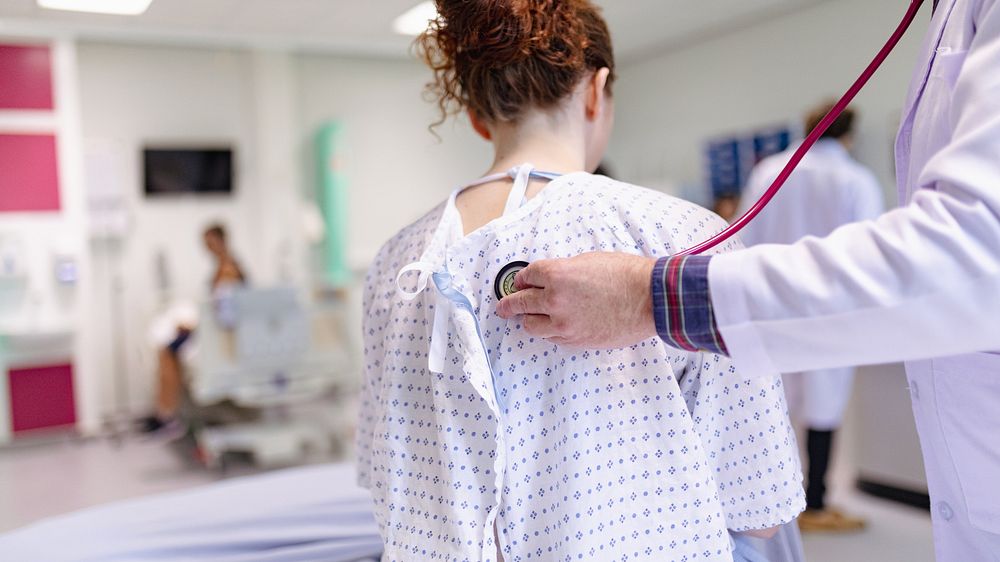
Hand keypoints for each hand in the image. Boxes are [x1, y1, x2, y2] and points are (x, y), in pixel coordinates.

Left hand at [495, 252, 656, 347]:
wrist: (649, 299)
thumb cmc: (625, 274)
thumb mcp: (588, 261)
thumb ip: (563, 271)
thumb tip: (549, 280)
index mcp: (556, 274)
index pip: (525, 276)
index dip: (522, 279)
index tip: (520, 282)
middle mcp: (554, 300)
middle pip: (519, 303)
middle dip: (508, 304)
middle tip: (503, 306)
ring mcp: (563, 323)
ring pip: (531, 325)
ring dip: (529, 319)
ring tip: (528, 318)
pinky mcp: (575, 339)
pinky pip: (551, 337)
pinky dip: (549, 331)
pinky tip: (553, 325)